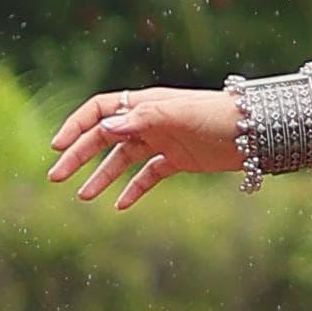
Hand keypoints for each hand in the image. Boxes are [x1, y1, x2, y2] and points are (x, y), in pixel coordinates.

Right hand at [48, 85, 241, 211]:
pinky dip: (133, 190)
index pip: (99, 110)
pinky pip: (149, 176)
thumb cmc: (216, 115)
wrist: (256, 130)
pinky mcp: (178, 160)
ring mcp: (163, 141)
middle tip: (56, 177)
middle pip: (104, 137)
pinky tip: (120, 207)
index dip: (76, 126)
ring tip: (83, 197)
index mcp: (145, 103)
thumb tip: (104, 128)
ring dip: (101, 176)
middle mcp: (150, 121)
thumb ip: (140, 120)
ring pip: (123, 160)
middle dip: (79, 155)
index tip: (57, 147)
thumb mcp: (175, 115)